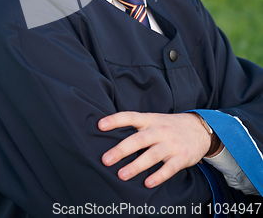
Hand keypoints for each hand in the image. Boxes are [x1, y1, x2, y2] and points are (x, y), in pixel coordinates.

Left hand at [98, 111, 215, 187]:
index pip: (130, 117)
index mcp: (150, 120)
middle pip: (138, 139)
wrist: (200, 129)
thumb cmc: (169, 126)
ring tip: (122, 175)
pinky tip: (147, 183)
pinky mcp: (181, 157)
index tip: (100, 125)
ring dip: (136, 166)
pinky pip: (169, 168)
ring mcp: (171, 144)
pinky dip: (158, 176)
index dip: (115, 120)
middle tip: (106, 159)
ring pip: (152, 155)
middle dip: (121, 150)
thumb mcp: (154, 119)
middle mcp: (159, 130)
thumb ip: (137, 125)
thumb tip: (112, 134)